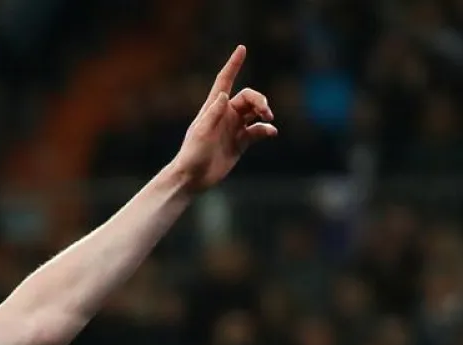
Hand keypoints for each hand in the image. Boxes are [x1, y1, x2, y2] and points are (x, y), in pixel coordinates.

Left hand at [169, 45, 277, 191]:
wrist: (193, 178)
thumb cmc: (192, 154)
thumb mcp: (200, 133)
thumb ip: (213, 115)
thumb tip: (224, 95)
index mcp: (213, 108)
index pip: (225, 81)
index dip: (233, 65)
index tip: (242, 48)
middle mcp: (225, 114)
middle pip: (248, 97)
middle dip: (260, 100)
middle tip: (265, 111)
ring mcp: (234, 128)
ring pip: (256, 112)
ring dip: (265, 112)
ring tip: (268, 119)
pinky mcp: (241, 142)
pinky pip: (258, 131)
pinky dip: (266, 130)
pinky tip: (270, 132)